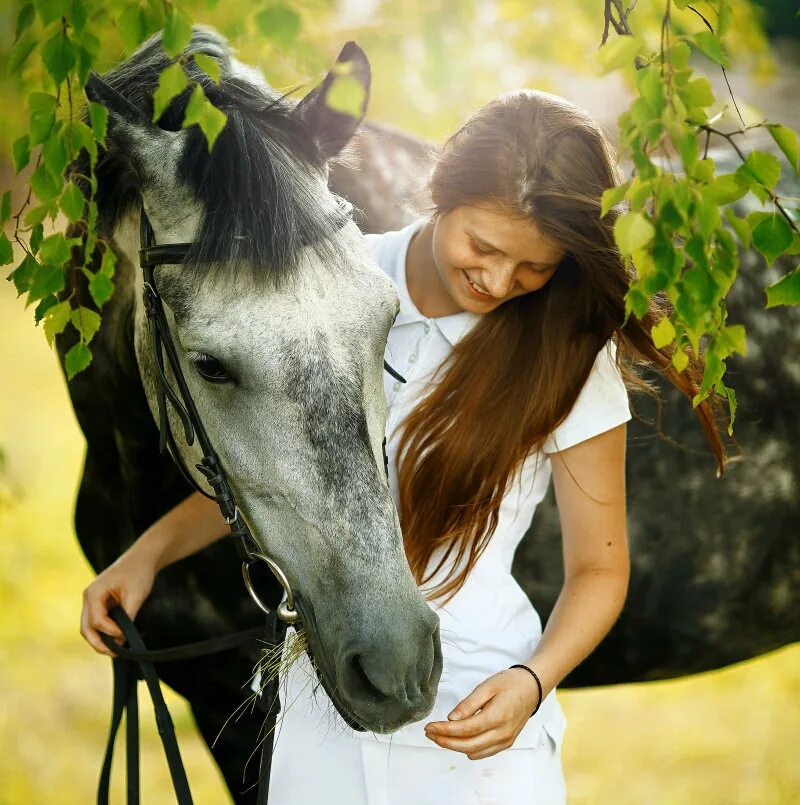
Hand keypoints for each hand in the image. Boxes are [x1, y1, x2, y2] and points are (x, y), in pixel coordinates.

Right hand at [80, 548, 156, 655]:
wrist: (142, 557)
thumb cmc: (138, 572)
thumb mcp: (135, 595)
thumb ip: (127, 617)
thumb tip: (122, 638)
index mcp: (93, 593)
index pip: (97, 621)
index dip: (111, 632)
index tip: (126, 636)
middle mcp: (88, 597)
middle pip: (86, 629)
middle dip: (99, 643)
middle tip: (115, 653)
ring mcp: (92, 600)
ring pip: (89, 627)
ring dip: (100, 640)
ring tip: (115, 650)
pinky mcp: (99, 602)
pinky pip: (97, 621)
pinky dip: (104, 632)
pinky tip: (115, 639)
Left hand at [424, 667, 542, 759]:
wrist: (532, 688)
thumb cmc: (510, 683)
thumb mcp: (487, 686)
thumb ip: (469, 704)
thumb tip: (451, 718)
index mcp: (496, 717)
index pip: (464, 730)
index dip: (444, 731)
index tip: (429, 727)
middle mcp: (501, 733)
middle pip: (467, 745)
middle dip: (445, 741)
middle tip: (429, 733)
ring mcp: (505, 741)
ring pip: (474, 752)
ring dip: (455, 746)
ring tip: (441, 735)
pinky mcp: (506, 743)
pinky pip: (484, 752)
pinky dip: (469, 748)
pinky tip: (459, 739)